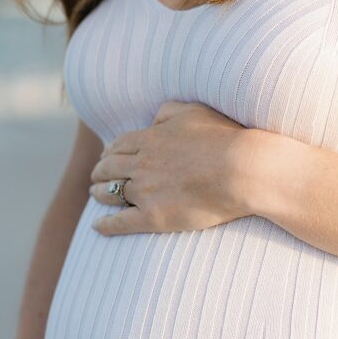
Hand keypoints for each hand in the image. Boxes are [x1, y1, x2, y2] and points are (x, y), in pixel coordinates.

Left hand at [89, 100, 258, 234]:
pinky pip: (120, 222)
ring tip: (95, 195)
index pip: (118, 145)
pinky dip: (105, 225)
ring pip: (111, 192)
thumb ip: (169, 111)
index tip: (106, 155)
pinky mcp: (154, 217)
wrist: (242, 169)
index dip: (109, 151)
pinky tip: (97, 227)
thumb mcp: (194, 111)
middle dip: (99, 171)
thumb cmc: (224, 138)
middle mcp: (141, 164)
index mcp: (150, 139)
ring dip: (98, 193)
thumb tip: (153, 118)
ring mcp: (145, 191)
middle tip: (96, 176)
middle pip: (108, 168)